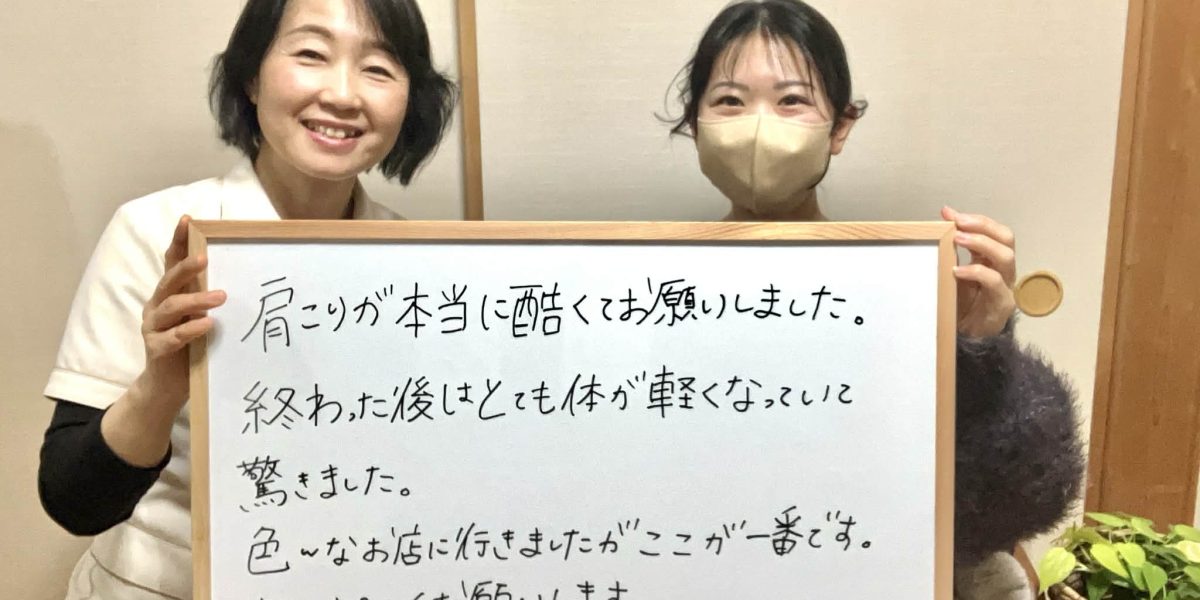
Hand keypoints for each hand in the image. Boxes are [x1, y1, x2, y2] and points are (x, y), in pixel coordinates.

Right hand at [135, 215, 225, 410]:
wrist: (167, 386)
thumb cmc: (190, 346)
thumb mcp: (199, 317)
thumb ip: (209, 298)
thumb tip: (238, 277)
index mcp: (169, 294)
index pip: (171, 262)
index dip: (178, 241)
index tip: (188, 220)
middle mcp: (157, 306)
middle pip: (168, 281)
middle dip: (185, 268)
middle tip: (204, 258)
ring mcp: (154, 327)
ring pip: (171, 307)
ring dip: (196, 300)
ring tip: (220, 297)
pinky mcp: (157, 349)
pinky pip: (174, 336)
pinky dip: (191, 329)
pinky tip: (208, 325)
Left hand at [942, 206, 1016, 337]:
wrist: (965, 337)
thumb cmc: (960, 303)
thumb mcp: (952, 271)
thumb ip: (950, 247)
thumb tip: (943, 215)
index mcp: (992, 260)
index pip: (996, 232)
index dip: (977, 220)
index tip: (950, 214)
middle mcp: (1003, 270)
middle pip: (1006, 239)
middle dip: (983, 226)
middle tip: (958, 223)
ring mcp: (1005, 286)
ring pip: (1006, 257)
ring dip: (982, 244)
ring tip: (959, 239)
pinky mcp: (1002, 304)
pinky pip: (994, 282)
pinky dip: (976, 272)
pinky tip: (957, 270)